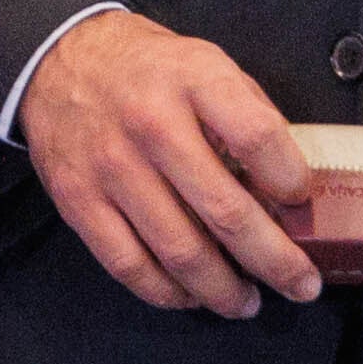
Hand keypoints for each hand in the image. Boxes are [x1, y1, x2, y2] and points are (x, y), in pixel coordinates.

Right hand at [18, 11, 323, 316]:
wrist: (61, 61)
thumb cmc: (149, 71)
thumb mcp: (206, 64)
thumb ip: (248, 117)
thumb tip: (286, 190)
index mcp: (194, 80)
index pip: (256, 138)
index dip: (290, 179)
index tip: (301, 200)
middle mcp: (152, 124)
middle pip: (225, 211)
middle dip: (274, 261)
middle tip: (302, 285)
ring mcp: (111, 166)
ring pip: (179, 251)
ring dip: (223, 291)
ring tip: (247, 302)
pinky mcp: (78, 201)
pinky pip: (130, 265)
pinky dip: (168, 293)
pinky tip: (192, 295)